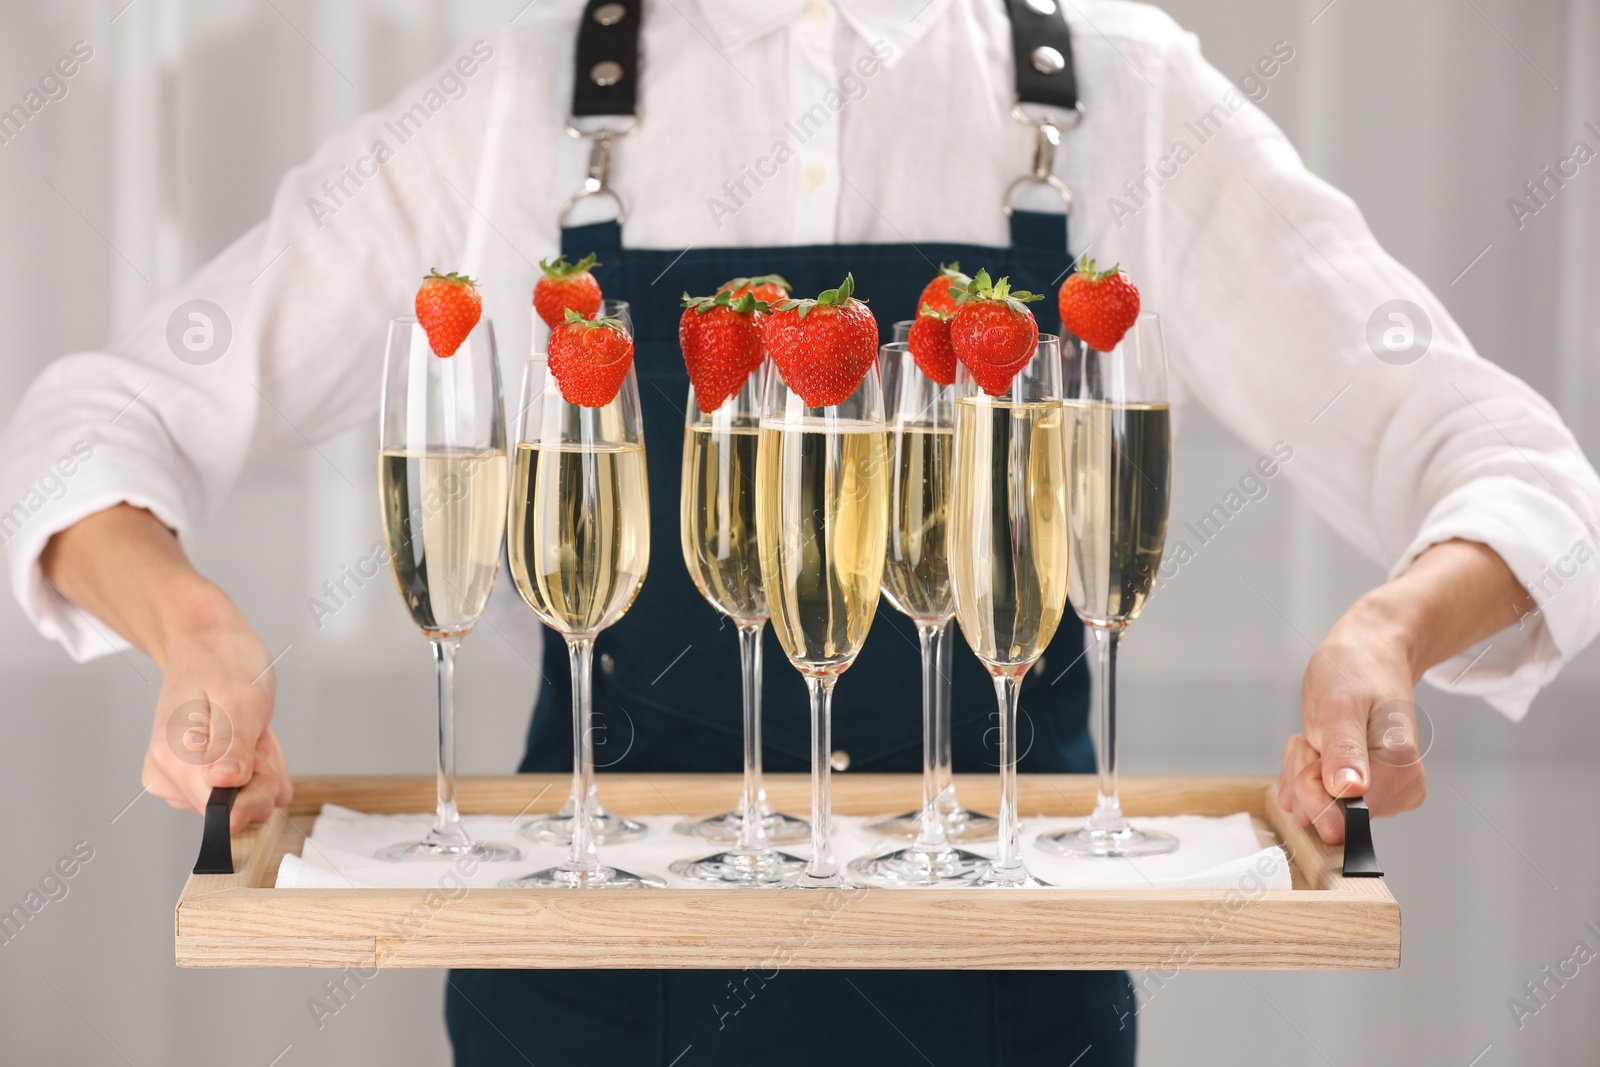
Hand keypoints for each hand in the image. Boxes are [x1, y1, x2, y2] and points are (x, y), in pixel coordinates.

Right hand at [42, 505, 293, 832]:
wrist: (203, 643)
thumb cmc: (221, 663)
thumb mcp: (241, 699)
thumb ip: (235, 747)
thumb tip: (225, 785)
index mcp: (172, 759)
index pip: (225, 810)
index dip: (258, 783)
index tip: (257, 745)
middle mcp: (166, 777)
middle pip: (238, 808)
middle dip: (263, 770)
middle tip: (255, 730)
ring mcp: (178, 782)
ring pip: (244, 800)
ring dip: (260, 766)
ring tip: (248, 728)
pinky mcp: (192, 781)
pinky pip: (240, 792)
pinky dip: (255, 766)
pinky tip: (246, 737)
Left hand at [1277, 600, 1426, 843]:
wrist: (1369, 657)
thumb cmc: (1356, 673)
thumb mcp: (1340, 705)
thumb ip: (1343, 751)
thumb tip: (1349, 792)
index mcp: (1399, 774)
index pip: (1336, 818)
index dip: (1311, 782)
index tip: (1317, 745)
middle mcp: (1398, 794)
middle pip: (1322, 817)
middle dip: (1304, 774)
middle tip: (1320, 734)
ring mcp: (1382, 797)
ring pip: (1312, 809)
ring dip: (1303, 770)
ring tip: (1325, 734)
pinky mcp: (1365, 795)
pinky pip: (1313, 801)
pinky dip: (1305, 772)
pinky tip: (1321, 745)